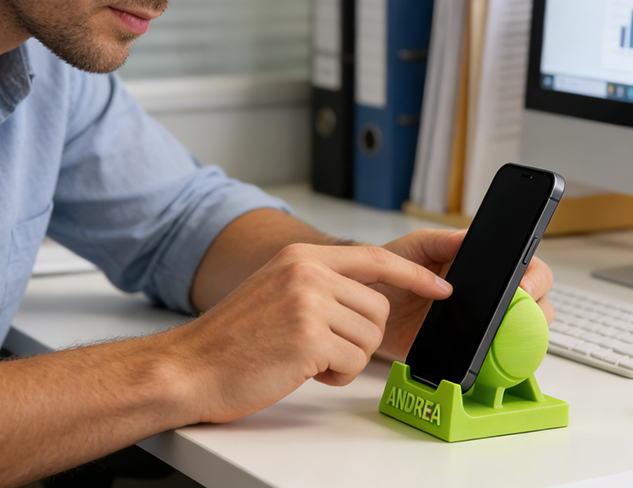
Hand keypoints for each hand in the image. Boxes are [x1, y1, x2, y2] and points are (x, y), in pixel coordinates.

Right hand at [166, 242, 451, 424]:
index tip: (440, 286)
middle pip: (378, 306)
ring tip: (306, 356)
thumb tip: (366, 293)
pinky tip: (300, 369)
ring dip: (346, 357)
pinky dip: (333, 375)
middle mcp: (307, 272)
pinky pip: (353, 363)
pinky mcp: (309, 337)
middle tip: (324, 346)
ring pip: (369, 337)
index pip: (374, 257)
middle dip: (361, 336)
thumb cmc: (234, 336)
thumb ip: (319, 281)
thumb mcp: (277, 288)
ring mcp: (308, 302)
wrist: (192, 365)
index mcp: (301, 257)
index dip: (412, 275)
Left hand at [374, 229, 553, 361]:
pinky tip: (485, 359)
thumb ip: (441, 240)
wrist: (368, 305)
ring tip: (499, 338)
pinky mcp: (469, 353)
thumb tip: (466, 239)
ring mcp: (482, 327)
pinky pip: (495, 363)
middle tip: (516, 314)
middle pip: (536, 306)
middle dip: (537, 312)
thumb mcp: (415, 247)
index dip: (535, 278)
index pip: (525, 268)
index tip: (525, 287)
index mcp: (482, 267)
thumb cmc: (394, 270)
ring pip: (523, 338)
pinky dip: (497, 364)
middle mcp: (489, 297)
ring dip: (521, 340)